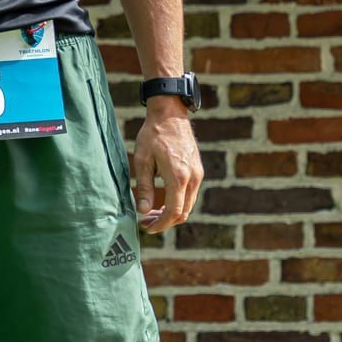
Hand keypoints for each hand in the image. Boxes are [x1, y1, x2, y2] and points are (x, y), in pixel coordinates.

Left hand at [131, 99, 202, 230]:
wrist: (171, 114)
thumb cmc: (153, 135)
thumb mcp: (143, 161)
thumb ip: (143, 187)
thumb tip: (143, 211)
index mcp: (179, 176)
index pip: (174, 212)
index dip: (160, 224)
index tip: (147, 227)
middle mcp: (193, 177)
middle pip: (183, 212)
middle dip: (165, 221)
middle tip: (146, 222)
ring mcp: (198, 174)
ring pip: (188, 205)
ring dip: (172, 213)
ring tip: (152, 212)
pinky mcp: (198, 170)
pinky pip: (190, 194)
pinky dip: (178, 202)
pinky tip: (163, 200)